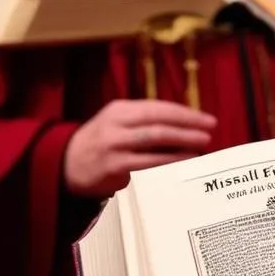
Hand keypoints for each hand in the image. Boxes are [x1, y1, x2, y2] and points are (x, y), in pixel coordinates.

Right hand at [63, 99, 216, 198]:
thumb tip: (183, 128)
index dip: (185, 113)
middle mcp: (117, 124)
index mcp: (120, 110)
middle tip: (209, 133)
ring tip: (200, 147)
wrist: (65, 165)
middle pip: (159, 123)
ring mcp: (114, 146)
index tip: (206, 119)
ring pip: (155, 142)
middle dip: (188, 127)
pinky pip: (146, 164)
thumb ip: (143, 123)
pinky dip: (167, 163)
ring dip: (181, 145)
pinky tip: (181, 164)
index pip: (159, 108)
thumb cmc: (99, 144)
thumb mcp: (116, 124)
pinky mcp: (114, 167)